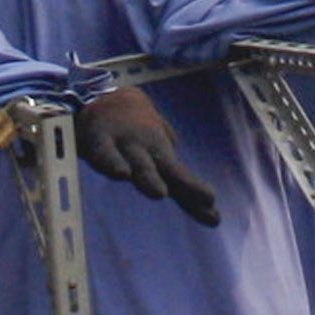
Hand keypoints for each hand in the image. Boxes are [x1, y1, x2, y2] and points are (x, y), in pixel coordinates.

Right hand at [79, 84, 219, 225]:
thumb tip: (206, 201)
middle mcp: (146, 149)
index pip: (181, 179)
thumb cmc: (133, 130)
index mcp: (160, 153)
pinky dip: (112, 162)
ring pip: (139, 162)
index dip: (197, 196)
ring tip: (160, 193)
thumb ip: (172, 178)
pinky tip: (121, 173)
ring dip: (150, 178)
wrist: (100, 96)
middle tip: (207, 198)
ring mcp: (124, 143)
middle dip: (186, 185)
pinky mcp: (98, 140)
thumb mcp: (155, 151)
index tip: (216, 218)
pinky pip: (104, 154)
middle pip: (168, 171)